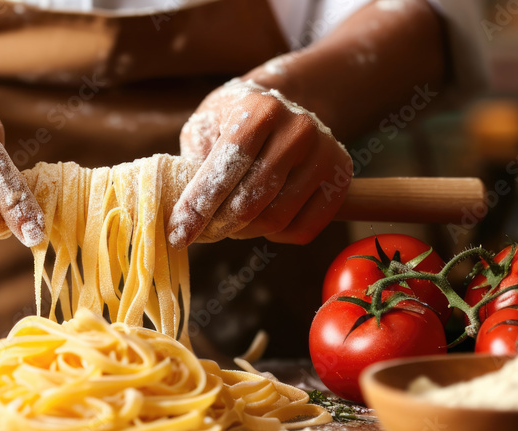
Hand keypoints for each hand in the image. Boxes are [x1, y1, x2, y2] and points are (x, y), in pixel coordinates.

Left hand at [169, 79, 352, 246]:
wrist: (285, 107)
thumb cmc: (233, 120)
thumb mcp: (205, 126)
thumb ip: (191, 163)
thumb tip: (180, 215)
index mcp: (260, 110)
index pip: (226, 169)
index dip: (197, 207)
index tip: (177, 234)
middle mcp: (298, 129)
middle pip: (250, 202)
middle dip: (218, 225)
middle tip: (201, 233)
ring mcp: (325, 153)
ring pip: (276, 219)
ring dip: (245, 231)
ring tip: (229, 222)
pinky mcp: (340, 178)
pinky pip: (304, 229)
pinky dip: (276, 236)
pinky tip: (262, 220)